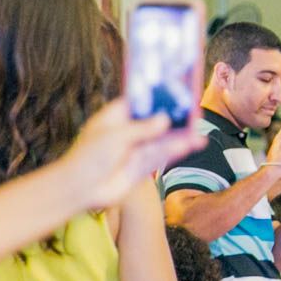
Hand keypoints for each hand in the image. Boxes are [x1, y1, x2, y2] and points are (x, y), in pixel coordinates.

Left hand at [65, 100, 206, 209]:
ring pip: (161, 141)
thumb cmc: (89, 156)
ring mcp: (134, 150)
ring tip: (199, 136)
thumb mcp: (116, 136)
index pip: (140, 103)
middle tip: (194, 114)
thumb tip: (165, 120)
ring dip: (179, 139)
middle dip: (173, 119)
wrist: (81, 189)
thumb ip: (143, 128)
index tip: (177, 92)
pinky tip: (189, 147)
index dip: (157, 98)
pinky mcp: (140, 168)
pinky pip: (160, 157)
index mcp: (115, 117)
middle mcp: (127, 132)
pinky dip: (174, 152)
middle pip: (154, 122)